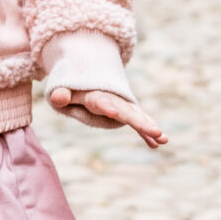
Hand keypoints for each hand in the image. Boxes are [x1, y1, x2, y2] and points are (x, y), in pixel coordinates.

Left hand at [48, 84, 166, 148]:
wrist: (88, 75)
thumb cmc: (71, 90)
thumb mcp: (61, 91)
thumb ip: (60, 96)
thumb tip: (58, 98)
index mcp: (93, 95)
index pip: (100, 101)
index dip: (107, 106)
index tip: (115, 113)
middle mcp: (112, 99)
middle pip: (126, 111)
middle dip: (139, 121)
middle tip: (154, 131)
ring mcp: (122, 105)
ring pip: (137, 116)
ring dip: (149, 126)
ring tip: (162, 138)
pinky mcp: (127, 111)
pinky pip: (138, 122)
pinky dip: (146, 133)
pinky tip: (157, 144)